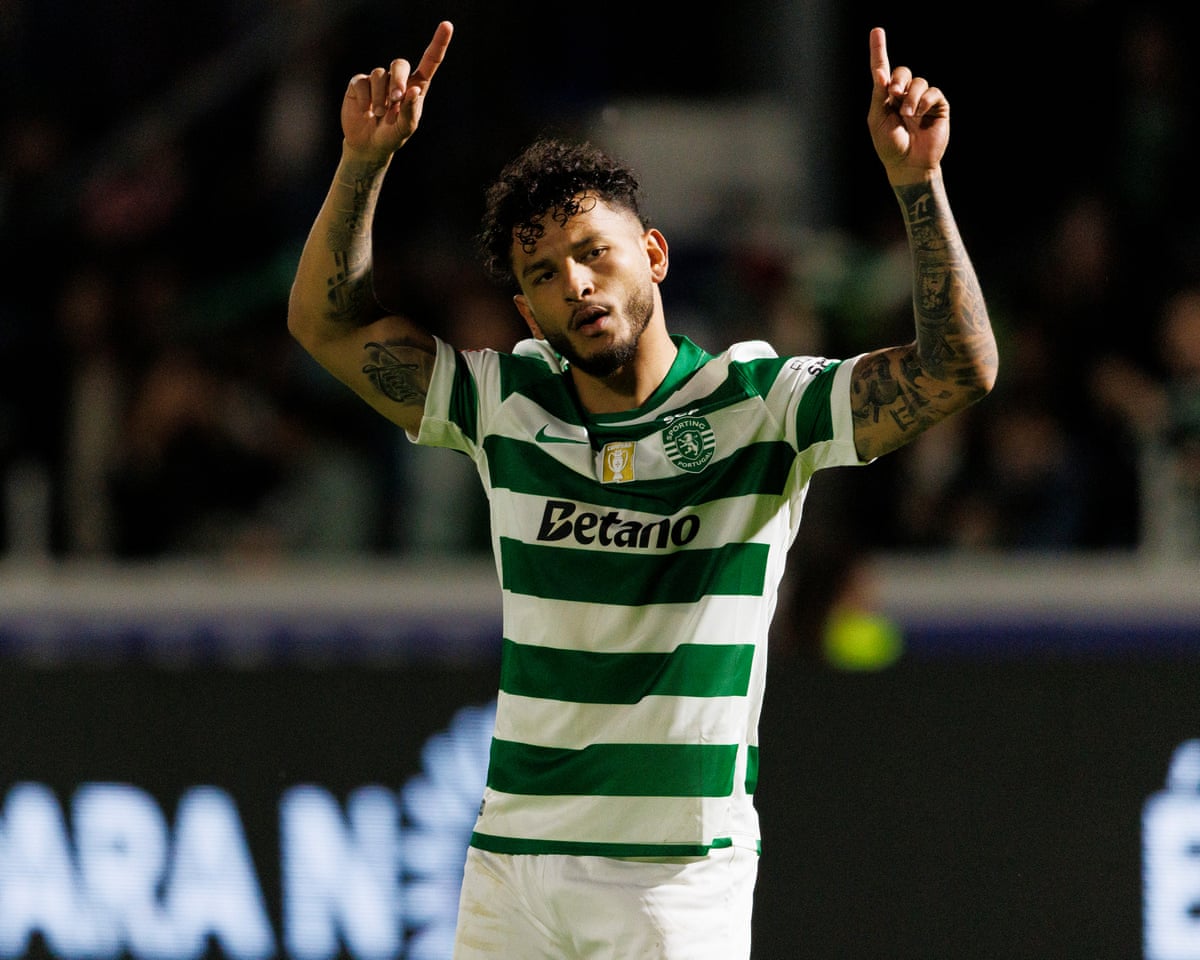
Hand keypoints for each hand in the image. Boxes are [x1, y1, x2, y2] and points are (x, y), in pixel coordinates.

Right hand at [341, 20, 453, 161]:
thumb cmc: (392, 136)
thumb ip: (411, 111)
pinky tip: (365, 111)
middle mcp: (397, 80)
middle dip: (398, 80)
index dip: (438, 43)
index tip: (447, 25)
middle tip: (396, 100)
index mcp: (416, 87)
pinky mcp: (360, 84)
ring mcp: (378, 80)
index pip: (429, 62)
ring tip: (378, 114)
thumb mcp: (405, 129)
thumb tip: (414, 90)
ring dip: (380, 97)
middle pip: (399, 64)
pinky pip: (362, 81)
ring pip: (379, 74)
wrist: (368, 145)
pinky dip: (365, 98)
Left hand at [867, 27, 948, 183]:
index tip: (876, 31)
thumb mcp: (877, 120)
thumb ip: (879, 96)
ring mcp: (922, 100)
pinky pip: (933, 92)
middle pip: (903, 72)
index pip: (883, 70)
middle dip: (898, 79)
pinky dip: (924, 101)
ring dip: (911, 96)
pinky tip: (919, 114)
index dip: (879, 50)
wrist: (908, 164)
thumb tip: (881, 72)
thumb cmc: (889, 146)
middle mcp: (904, 96)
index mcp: (886, 98)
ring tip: (907, 115)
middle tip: (893, 93)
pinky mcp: (938, 107)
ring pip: (919, 81)